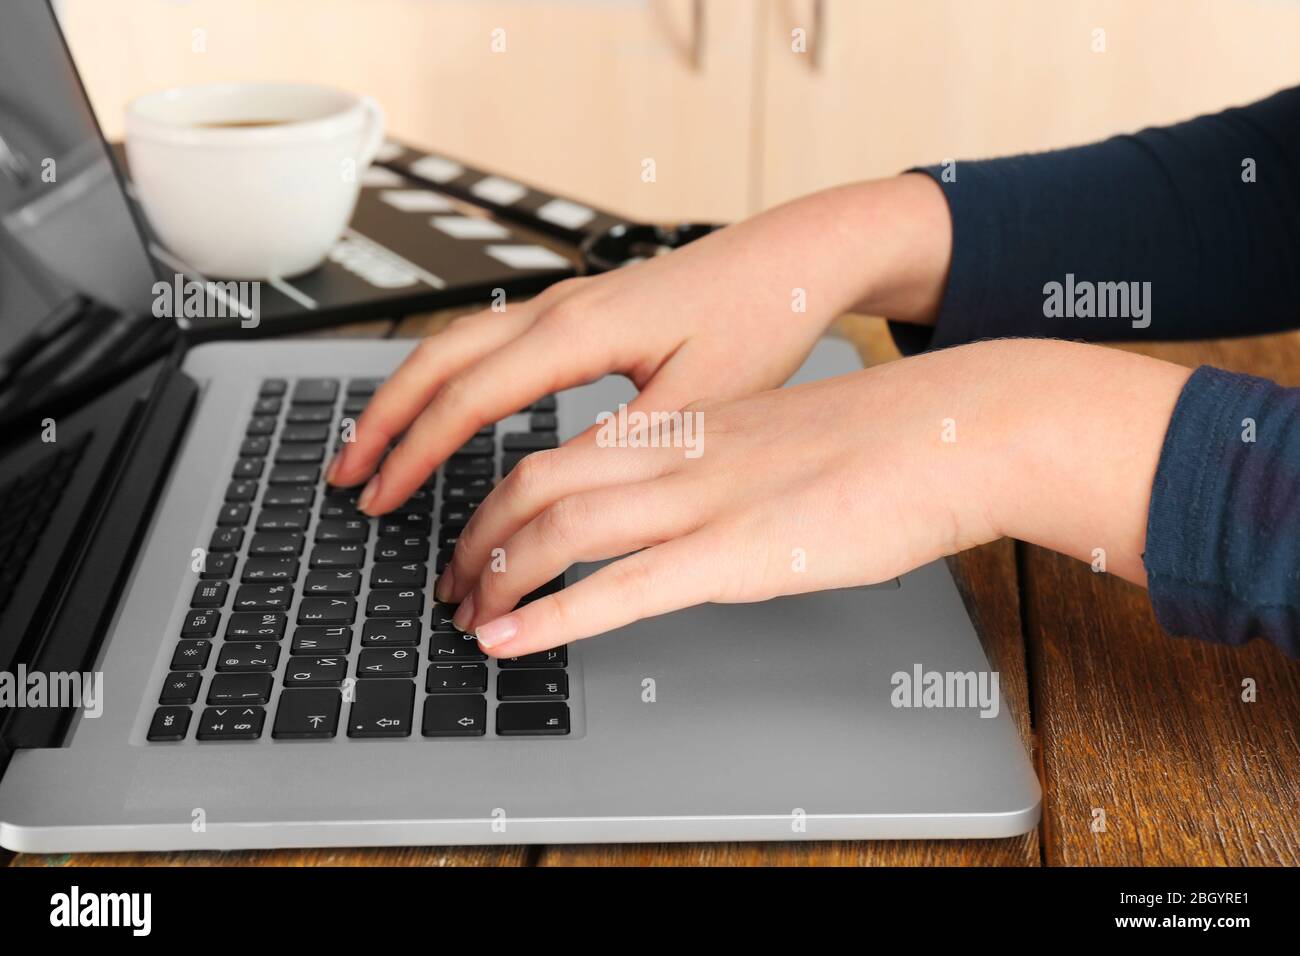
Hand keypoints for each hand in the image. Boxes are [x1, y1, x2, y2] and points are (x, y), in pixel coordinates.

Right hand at [326, 174, 952, 515]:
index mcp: (578, 331)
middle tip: (346, 476)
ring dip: (409, 396)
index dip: (416, 455)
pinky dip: (450, 380)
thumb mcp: (700, 401)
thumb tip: (557, 493)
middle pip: (438, 361)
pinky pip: (490, 342)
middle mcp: (559, 308)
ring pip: (458, 345)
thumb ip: (625, 446)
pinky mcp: (582, 311)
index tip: (384, 499)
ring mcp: (566, 304)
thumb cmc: (758, 315)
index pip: (469, 399)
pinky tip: (448, 409)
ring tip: (376, 446)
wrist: (792, 256)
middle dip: (383, 421)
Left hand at [444, 338, 1191, 657]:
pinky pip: (622, 586)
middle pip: (537, 483)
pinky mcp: (739, 551)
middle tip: (453, 585)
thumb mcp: (780, 447)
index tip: (478, 537)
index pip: (562, 454)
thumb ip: (725, 472)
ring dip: (498, 577)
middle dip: (477, 538)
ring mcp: (705, 500)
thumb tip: (695, 510)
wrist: (958, 430)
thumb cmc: (887, 442)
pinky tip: (513, 640)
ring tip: (468, 619)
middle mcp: (680, 455)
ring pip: (562, 528)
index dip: (501, 499)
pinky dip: (552, 615)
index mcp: (689, 429)